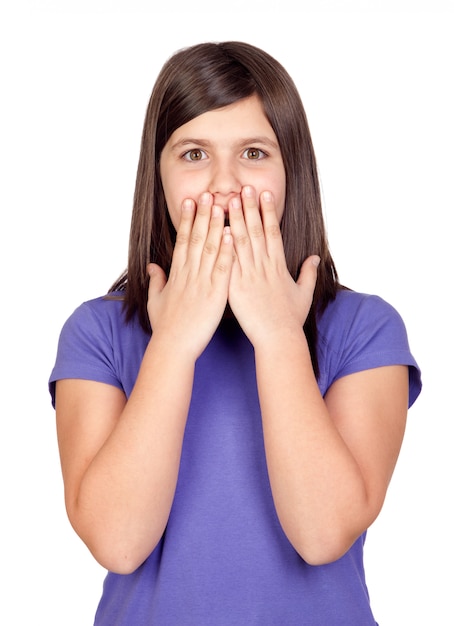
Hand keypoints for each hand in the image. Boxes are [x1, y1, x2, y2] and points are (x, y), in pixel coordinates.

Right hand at [147, 192, 233, 357]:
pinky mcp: (215, 294)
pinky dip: (227, 251)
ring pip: (210, 249)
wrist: (173, 347)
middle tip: (207, 193)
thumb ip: (156, 281)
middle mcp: (189, 274)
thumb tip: (152, 266)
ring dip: (216, 225)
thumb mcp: (156, 301)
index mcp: (177, 274)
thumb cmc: (165, 327)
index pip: (183, 240)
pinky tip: (232, 235)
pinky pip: (222, 269)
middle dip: (202, 214)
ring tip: (222, 204)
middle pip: (196, 238)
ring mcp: (202, 283)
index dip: (187, 220)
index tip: (190, 201)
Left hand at [227, 186, 318, 345]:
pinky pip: (229, 263)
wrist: (278, 339)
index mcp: (279, 266)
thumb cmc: (291, 319)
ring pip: (241, 242)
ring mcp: (249, 276)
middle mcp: (264, 267)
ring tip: (229, 200)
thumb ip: (309, 273)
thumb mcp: (304, 294)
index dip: (268, 212)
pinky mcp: (236, 288)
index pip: (273, 232)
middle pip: (256, 231)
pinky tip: (219, 230)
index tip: (264, 194)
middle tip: (243, 187)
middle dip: (249, 207)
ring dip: (235, 220)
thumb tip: (315, 258)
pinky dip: (224, 246)